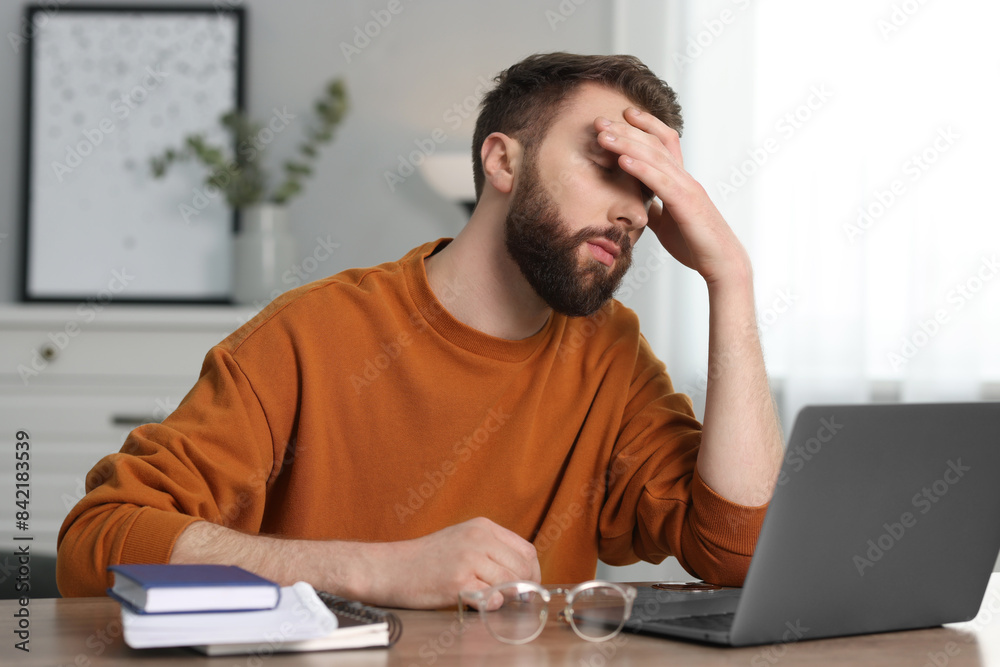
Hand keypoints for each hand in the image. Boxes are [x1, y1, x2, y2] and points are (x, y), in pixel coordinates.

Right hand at [367, 517, 540, 609]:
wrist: (391, 568)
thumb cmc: (426, 559)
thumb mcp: (462, 539)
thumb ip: (491, 550)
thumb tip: (522, 575)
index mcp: (482, 526)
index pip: (526, 550)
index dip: (532, 572)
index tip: (528, 587)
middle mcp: (479, 539)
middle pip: (522, 568)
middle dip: (523, 588)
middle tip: (516, 601)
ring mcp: (469, 559)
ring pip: (510, 584)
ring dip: (506, 598)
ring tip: (490, 599)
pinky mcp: (459, 582)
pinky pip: (492, 599)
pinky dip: (491, 605)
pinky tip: (477, 601)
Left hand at [595, 109, 750, 286]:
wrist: (721, 264)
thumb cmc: (696, 243)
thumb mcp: (667, 223)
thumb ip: (655, 208)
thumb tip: (639, 203)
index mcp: (681, 180)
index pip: (664, 142)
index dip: (645, 126)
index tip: (623, 115)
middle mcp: (685, 178)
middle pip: (654, 144)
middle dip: (626, 130)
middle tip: (600, 121)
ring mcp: (687, 189)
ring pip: (656, 157)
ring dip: (627, 144)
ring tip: (604, 136)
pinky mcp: (686, 204)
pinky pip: (661, 182)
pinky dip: (641, 169)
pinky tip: (622, 161)